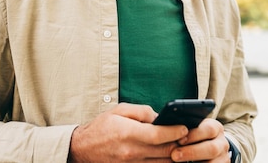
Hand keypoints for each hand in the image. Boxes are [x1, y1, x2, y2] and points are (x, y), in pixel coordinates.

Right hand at [68, 103, 188, 161]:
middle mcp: (131, 152)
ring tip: (177, 145)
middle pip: (166, 151)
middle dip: (179, 143)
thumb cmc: (101, 127)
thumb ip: (141, 111)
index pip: (159, 135)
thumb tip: (160, 116)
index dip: (175, 131)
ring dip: (173, 155)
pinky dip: (162, 162)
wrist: (82, 149)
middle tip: (186, 137)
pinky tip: (165, 155)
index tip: (184, 127)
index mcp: (128, 133)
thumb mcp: (119, 110)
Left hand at [169, 118, 229, 162]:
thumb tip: (168, 127)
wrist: (207, 147)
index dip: (193, 135)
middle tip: (174, 155)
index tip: (179, 140)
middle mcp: (222, 142)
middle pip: (211, 148)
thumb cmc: (193, 135)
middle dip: (192, 152)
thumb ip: (184, 128)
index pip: (208, 129)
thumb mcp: (192, 128)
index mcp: (215, 128)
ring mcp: (223, 157)